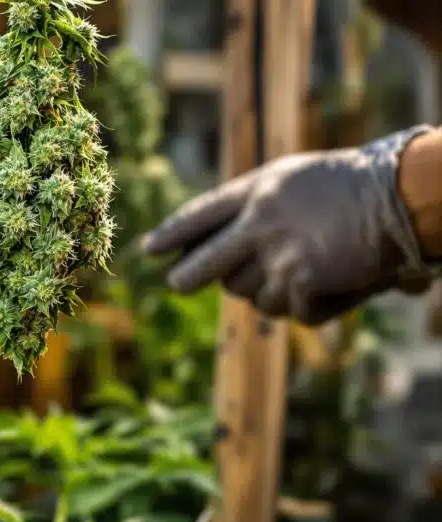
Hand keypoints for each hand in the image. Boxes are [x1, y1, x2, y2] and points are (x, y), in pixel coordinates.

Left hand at [141, 133, 430, 324]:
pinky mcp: (299, 283)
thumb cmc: (356, 184)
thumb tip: (222, 253)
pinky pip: (294, 313)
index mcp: (257, 191)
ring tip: (309, 271)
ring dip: (273, 294)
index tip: (149, 249)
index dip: (173, 234)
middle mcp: (257, 224)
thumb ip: (259, 210)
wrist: (400, 195)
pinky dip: (315, 307)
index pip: (200, 215)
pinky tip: (338, 285)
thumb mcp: (295, 181)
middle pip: (204, 266)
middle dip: (187, 278)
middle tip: (177, 284)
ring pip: (251, 297)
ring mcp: (276, 256)